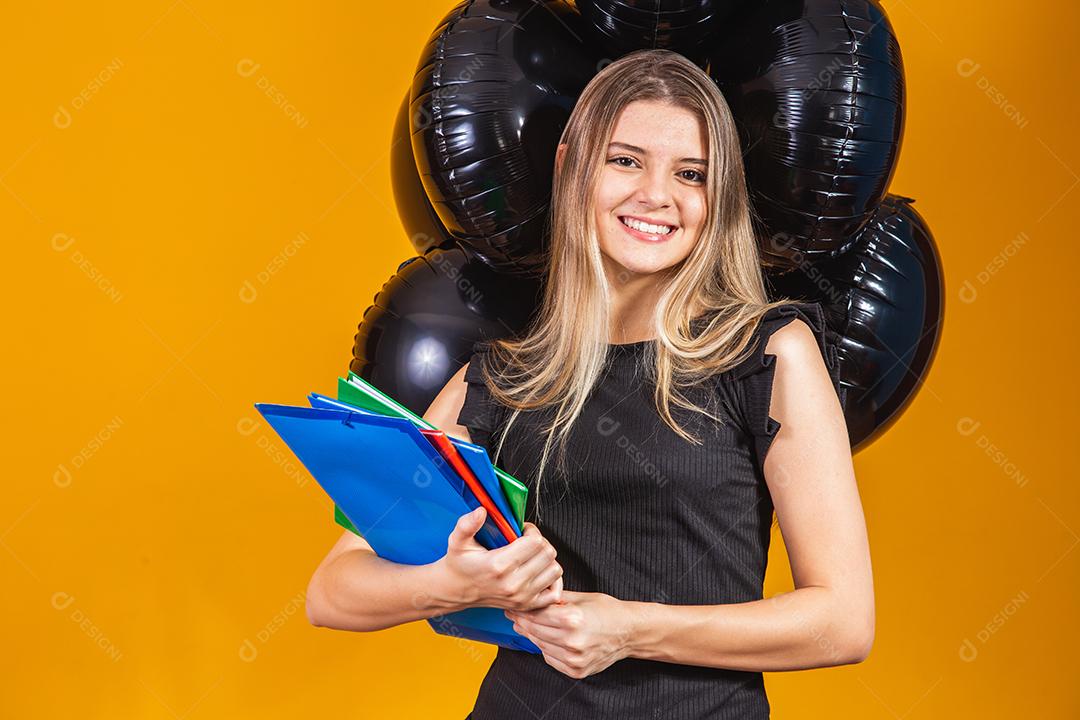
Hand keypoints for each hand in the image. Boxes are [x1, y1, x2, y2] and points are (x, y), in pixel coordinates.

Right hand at [436, 506, 563, 610]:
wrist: (454, 590)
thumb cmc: (459, 564)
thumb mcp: (457, 541)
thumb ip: (467, 524)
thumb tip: (481, 511)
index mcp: (499, 565)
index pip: (535, 542)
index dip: (531, 531)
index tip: (522, 530)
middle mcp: (513, 584)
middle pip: (548, 554)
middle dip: (540, 542)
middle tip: (528, 541)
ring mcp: (521, 597)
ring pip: (554, 570)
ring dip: (546, 559)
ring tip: (532, 555)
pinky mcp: (526, 605)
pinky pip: (554, 593)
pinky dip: (552, 581)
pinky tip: (538, 572)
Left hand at [505, 591, 632, 678]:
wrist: (629, 632)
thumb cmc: (607, 611)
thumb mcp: (581, 598)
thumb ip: (555, 599)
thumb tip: (534, 597)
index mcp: (572, 619)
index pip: (536, 615)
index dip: (522, 610)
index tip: (514, 607)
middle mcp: (572, 641)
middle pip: (534, 630)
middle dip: (522, 622)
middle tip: (515, 615)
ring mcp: (574, 658)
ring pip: (540, 646)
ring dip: (532, 635)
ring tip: (529, 626)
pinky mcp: (576, 670)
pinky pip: (550, 658)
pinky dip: (546, 649)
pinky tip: (549, 639)